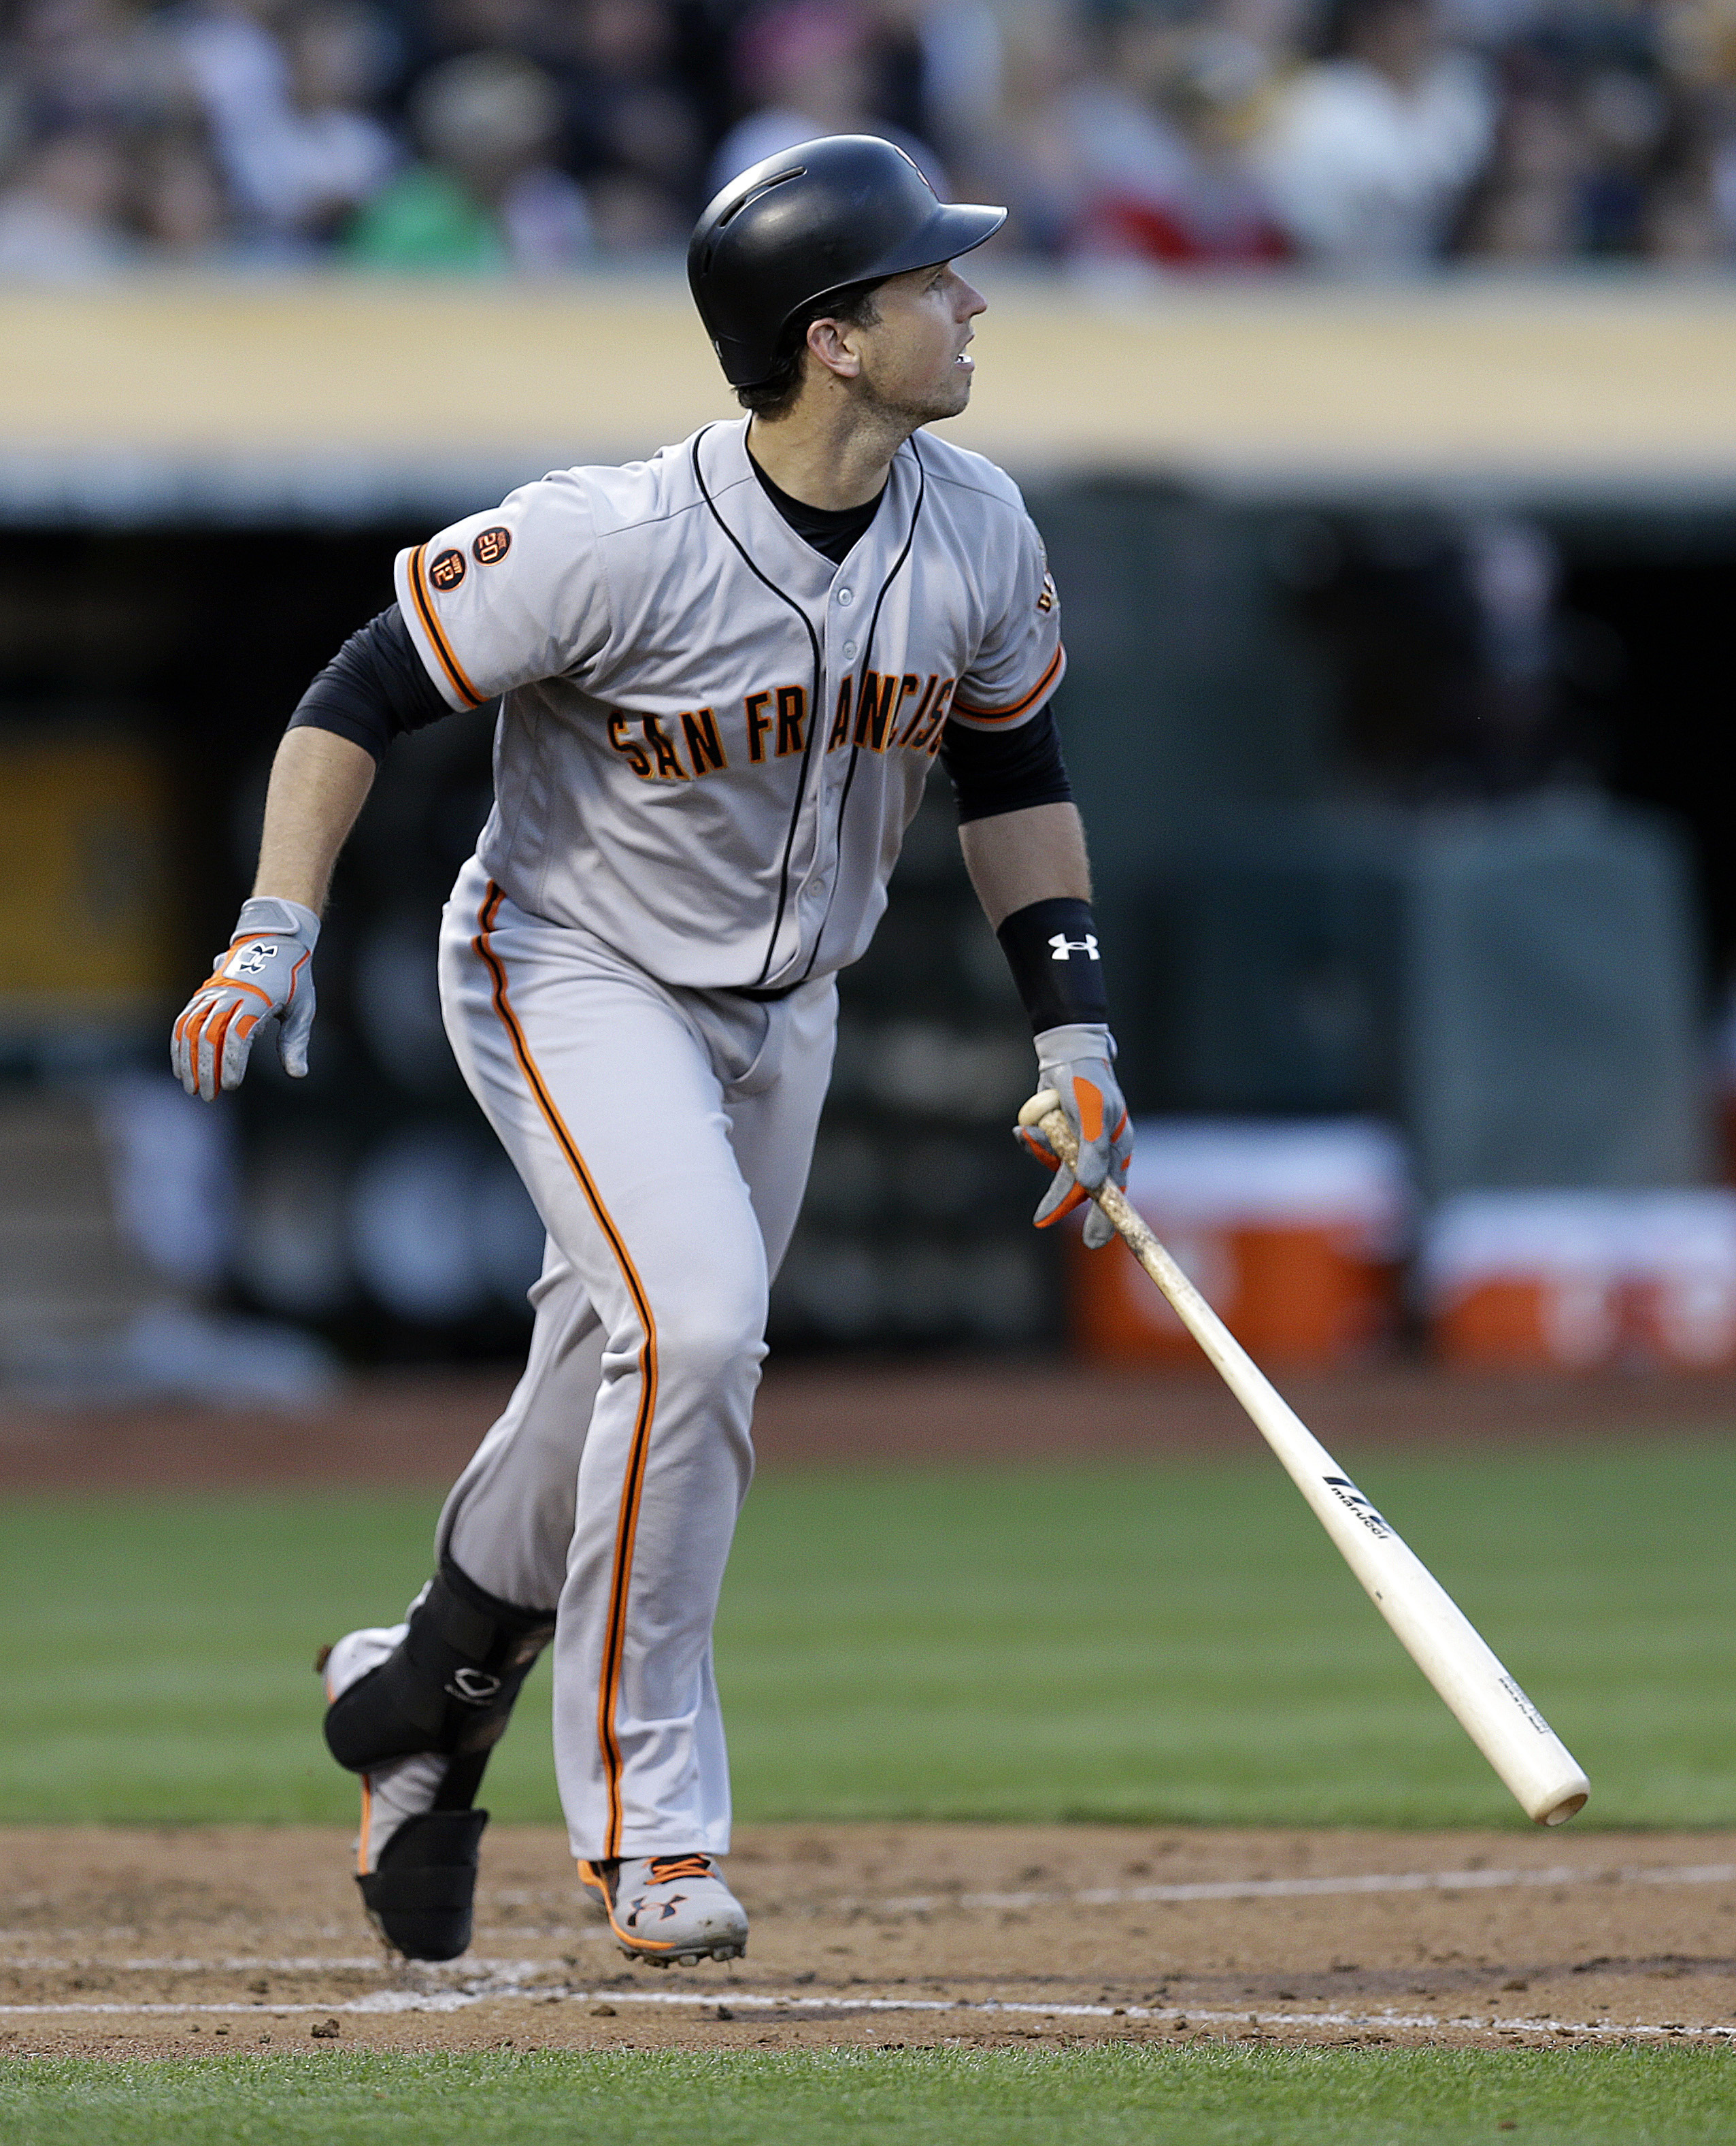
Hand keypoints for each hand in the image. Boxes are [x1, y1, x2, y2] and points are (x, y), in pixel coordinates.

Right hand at [171, 897, 319, 1100]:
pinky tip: (181, 1068)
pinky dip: (179, 1045)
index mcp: (257, 997)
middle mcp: (229, 994)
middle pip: (209, 1035)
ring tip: (192, 1088)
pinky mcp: (203, 994)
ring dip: (188, 1060)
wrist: (274, 940)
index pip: (237, 1034)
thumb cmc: (294, 978)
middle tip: (209, 1097)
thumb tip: (298, 1074)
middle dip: (206, 1069)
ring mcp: (213, 993)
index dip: (231, 1062)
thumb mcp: (304, 1008)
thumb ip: (296, 1042)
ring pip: (190, 1028)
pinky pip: (184, 1020)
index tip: (231, 1085)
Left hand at [1013, 1023, 1131, 1250]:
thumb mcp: (1091, 1111)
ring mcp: (1079, 1145)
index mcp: (1117, 1148)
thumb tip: (1090, 1186)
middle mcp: (1101, 1151)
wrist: (1066, 1055)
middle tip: (1041, 1218)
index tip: (1093, 1242)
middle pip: (1082, 1188)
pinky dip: (1033, 1143)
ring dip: (1041, 1154)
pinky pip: (1044, 1151)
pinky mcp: (1059, 1137)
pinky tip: (1026, 1129)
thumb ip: (1092, 1148)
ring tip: (1030, 1131)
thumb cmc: (1086, 1081)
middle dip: (1060, 1200)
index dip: (1105, 1219)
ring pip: (1057, 1168)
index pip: (1114, 1192)